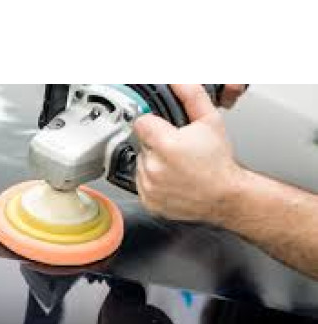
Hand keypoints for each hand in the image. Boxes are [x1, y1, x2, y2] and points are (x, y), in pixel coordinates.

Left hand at [134, 84, 243, 222]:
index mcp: (165, 144)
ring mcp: (149, 187)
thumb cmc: (219, 163)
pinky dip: (153, 182)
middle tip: (177, 150)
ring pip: (140, 164)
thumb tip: (178, 80)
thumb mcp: (210, 121)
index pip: (141, 122)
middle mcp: (153, 167)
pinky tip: (172, 180)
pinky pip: (142, 184)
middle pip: (141, 144)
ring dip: (153, 163)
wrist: (225, 196)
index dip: (154, 123)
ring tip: (176, 167)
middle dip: (156, 143)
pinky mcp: (148, 201)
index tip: (164, 129)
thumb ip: (191, 96)